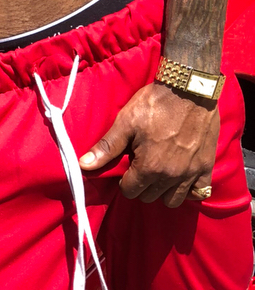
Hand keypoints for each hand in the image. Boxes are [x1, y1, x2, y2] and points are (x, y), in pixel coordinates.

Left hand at [78, 81, 218, 206]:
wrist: (189, 89)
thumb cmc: (154, 104)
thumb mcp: (125, 123)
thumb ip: (106, 148)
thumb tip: (83, 165)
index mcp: (149, 167)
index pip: (130, 191)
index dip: (124, 181)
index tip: (127, 166)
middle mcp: (171, 176)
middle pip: (150, 197)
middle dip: (141, 185)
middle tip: (141, 165)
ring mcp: (191, 174)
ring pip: (173, 200)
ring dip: (163, 191)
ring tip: (159, 172)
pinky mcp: (206, 167)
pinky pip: (200, 193)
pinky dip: (189, 190)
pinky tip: (181, 177)